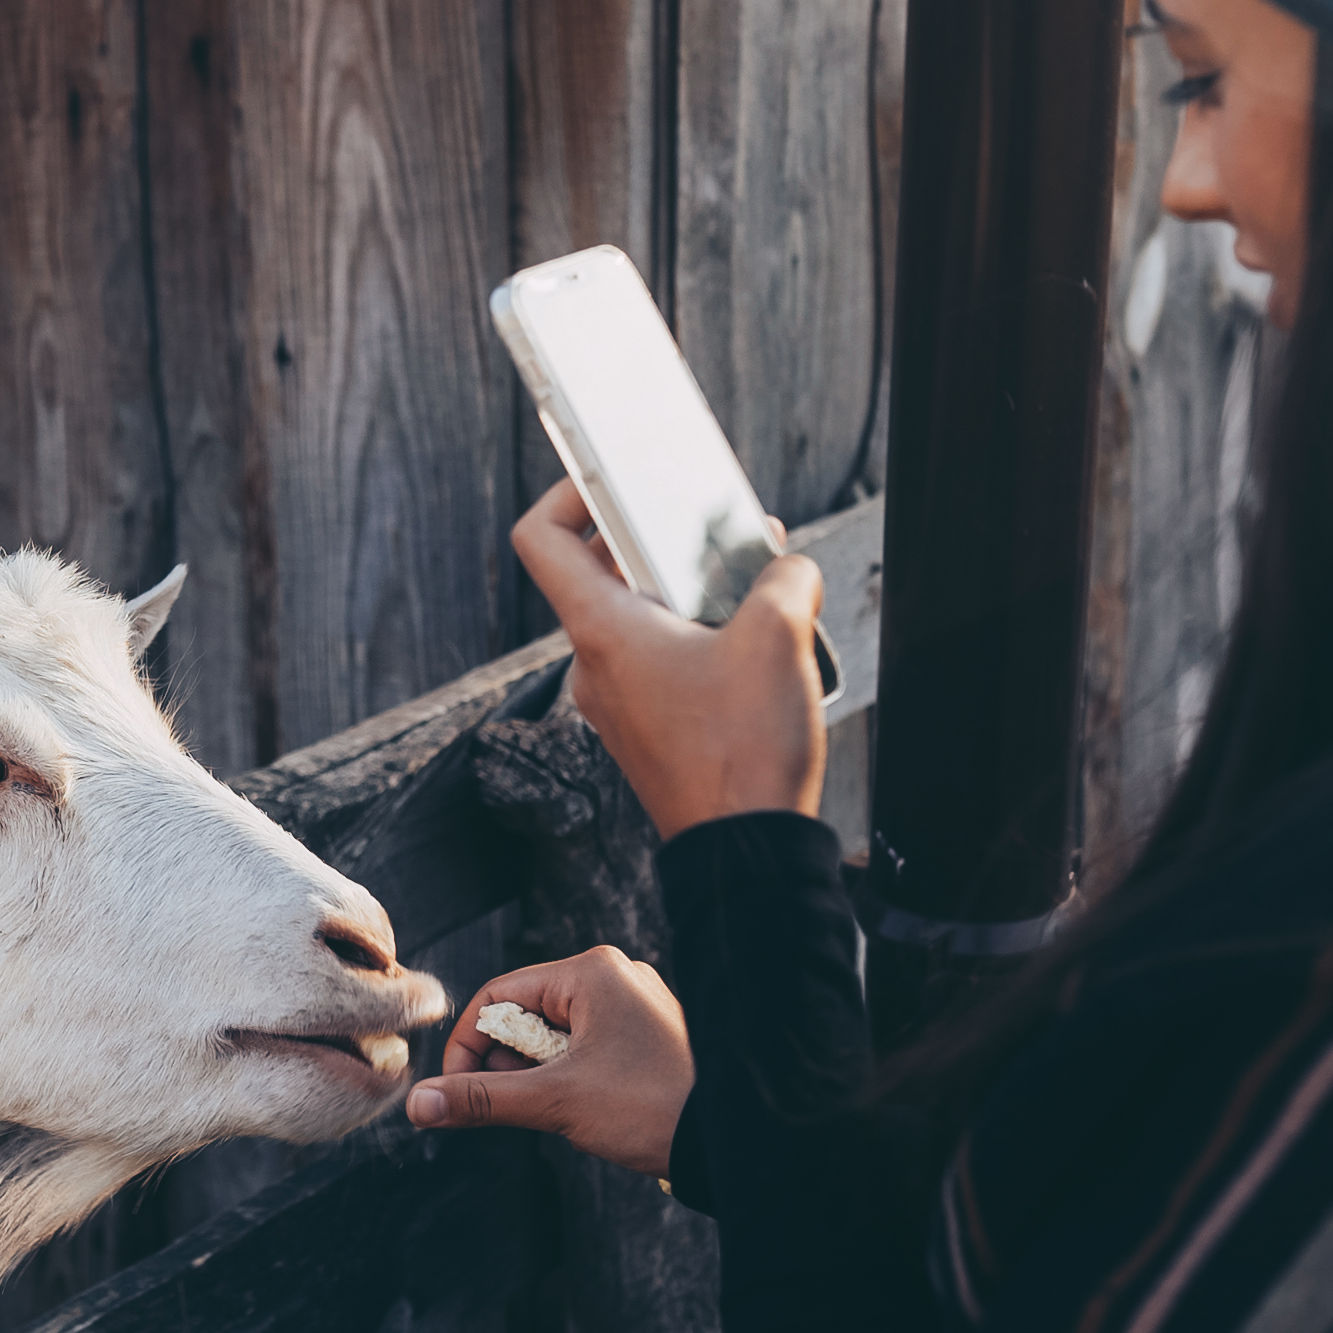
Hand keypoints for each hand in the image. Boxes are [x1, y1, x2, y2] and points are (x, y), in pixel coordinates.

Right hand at [404, 946, 691, 1179]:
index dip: (467, 1047)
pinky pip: (588, 1047)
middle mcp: (615, 977)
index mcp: (592, 972)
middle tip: (521, 1105)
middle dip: (510, 1066)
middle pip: (526, 1014)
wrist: (736, 1138)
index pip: (499, 996)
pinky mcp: (649, 1034)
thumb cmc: (653, 1107)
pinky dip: (572, 1078)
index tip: (456, 1092)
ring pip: (557, 1036)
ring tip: (563, 1110)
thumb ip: (481, 1100)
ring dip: (542, 1076)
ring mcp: (636, 1005)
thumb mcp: (556, 1102)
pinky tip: (590, 1108)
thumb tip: (419, 1105)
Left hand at [511, 477, 825, 839]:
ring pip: (641, 620)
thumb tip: (789, 568)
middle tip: (716, 528)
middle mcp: (596, 665)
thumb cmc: (745, 750)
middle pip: (604, 574)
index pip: (542, 539)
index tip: (619, 478)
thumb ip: (785, 578)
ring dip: (692, 592)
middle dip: (664, 541)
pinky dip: (700, 637)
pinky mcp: (650, 732)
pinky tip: (757, 639)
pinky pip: (661, 663)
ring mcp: (620, 703)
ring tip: (755, 582)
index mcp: (602, 631)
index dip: (570, 492)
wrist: (747, 853)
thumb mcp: (780, 635)